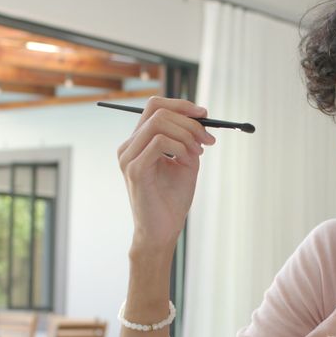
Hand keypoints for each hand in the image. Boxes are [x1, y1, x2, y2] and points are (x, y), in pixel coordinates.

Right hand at [117, 97, 216, 250]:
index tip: (205, 114)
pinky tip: (188, 161)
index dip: (181, 105)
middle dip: (189, 120)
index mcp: (138, 142)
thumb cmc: (172, 200)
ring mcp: (128, 157)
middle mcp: (128, 146)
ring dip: (186, 133)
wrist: (163, 231)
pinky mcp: (135, 170)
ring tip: (198, 153)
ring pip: (158, 122)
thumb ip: (188, 138)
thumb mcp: (185, 161)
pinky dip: (181, 147)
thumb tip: (200, 116)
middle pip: (157, 110)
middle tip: (208, 139)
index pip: (154, 106)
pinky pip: (160, 142)